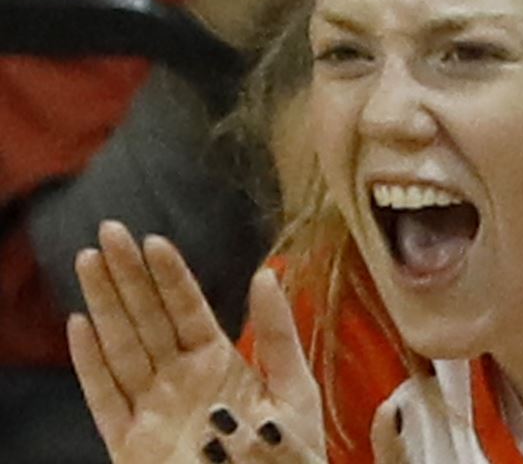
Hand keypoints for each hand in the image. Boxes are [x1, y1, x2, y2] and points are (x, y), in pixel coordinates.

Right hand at [70, 237, 324, 463]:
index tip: (153, 238)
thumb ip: (279, 334)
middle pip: (147, 319)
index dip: (170, 276)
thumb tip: (267, 273)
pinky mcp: (131, 444)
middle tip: (109, 230)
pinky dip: (90, 365)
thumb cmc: (289, 454)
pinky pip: (104, 400)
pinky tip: (79, 326)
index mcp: (219, 363)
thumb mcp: (294, 389)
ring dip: (104, 305)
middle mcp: (179, 381)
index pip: (188, 309)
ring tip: (88, 261)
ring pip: (121, 348)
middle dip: (127, 275)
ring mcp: (152, 410)